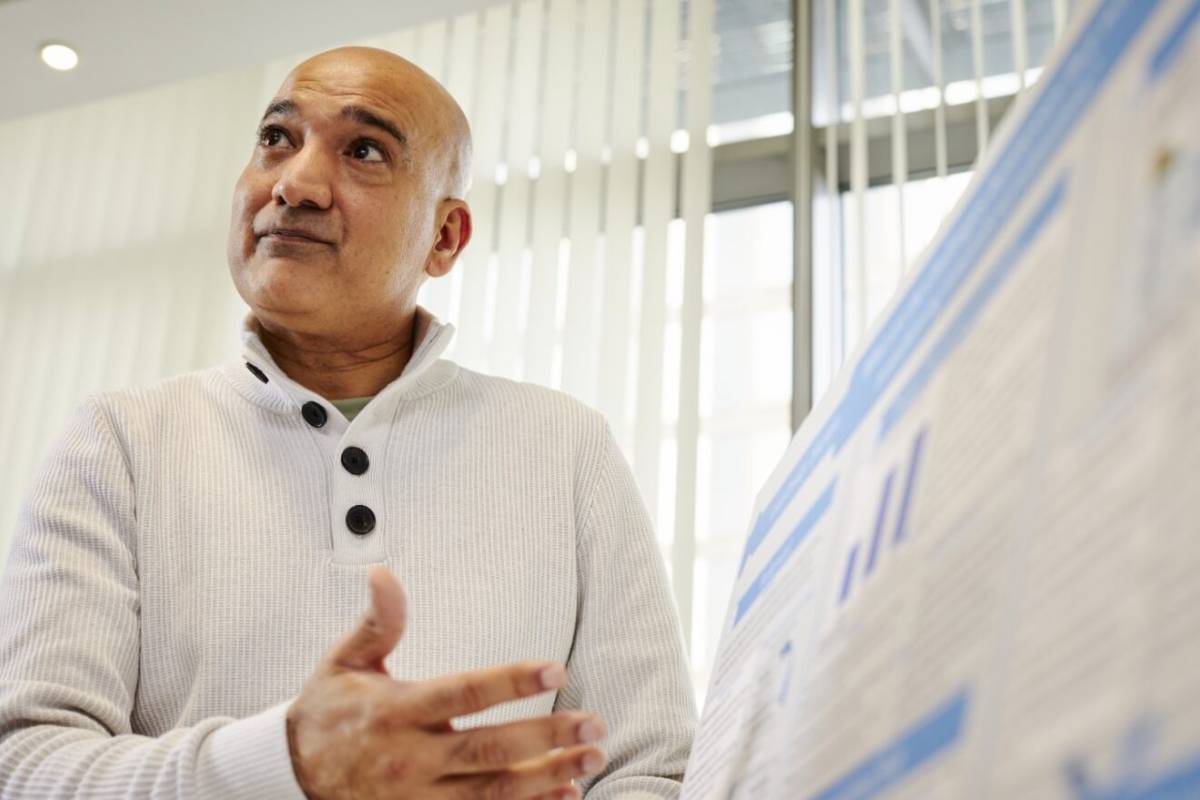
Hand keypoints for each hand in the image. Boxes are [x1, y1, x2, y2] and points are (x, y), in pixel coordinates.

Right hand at [285, 566, 606, 799]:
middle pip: (490, 749)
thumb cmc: (327, 712)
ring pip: (494, 792)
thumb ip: (379, 621)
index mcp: (395, 710)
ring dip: (548, 777)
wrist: (290, 776)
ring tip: (591, 759)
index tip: (555, 669)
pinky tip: (564, 795)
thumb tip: (385, 573)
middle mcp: (409, 758)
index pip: (463, 694)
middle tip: (594, 724)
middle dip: (548, 736)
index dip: (510, 682)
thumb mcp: (345, 661)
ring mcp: (416, 797)